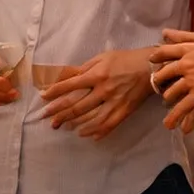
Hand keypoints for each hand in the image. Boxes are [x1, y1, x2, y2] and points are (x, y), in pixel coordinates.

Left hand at [37, 48, 155, 140]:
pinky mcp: (124, 111)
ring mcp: (114, 102)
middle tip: (47, 118)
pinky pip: (108, 125)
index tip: (43, 97)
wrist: (150, 68)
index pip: (71, 85)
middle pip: (77, 105)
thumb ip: (83, 68)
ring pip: (91, 118)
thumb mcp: (101, 58)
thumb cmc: (123, 60)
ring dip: (75, 124)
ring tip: (63, 127)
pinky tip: (85, 134)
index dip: (55, 91)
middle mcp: (104, 90)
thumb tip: (66, 75)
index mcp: (97, 74)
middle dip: (60, 112)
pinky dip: (96, 131)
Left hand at [150, 29, 193, 133]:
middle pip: (164, 75)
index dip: (157, 57)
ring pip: (172, 95)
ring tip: (168, 114)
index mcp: (190, 49)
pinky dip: (182, 120)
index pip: (165, 52)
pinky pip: (186, 110)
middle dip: (159, 83)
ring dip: (168, 105)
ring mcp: (192, 82)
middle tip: (158, 89)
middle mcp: (187, 65)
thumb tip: (166, 32)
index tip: (152, 61)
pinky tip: (182, 128)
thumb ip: (188, 36)